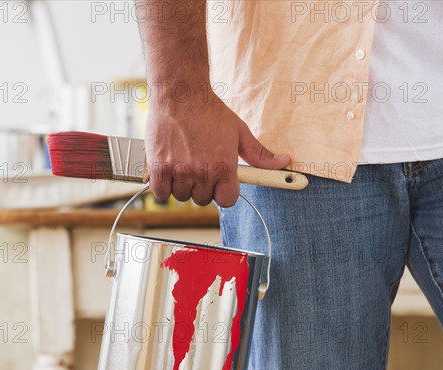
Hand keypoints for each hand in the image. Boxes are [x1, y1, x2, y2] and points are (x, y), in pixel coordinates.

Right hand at [145, 89, 290, 206]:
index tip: (217, 183)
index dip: (222, 193)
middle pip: (202, 200)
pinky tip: (167, 171)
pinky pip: (161, 193)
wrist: (180, 94)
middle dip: (201, 188)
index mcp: (224, 166)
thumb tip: (283, 162)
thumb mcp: (239, 131)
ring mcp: (180, 170)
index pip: (227, 201)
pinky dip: (163, 186)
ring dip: (181, 186)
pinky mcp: (159, 167)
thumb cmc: (209, 111)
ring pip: (181, 197)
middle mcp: (203, 171)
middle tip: (198, 168)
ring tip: (183, 165)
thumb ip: (259, 154)